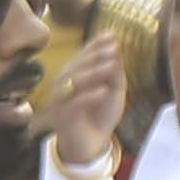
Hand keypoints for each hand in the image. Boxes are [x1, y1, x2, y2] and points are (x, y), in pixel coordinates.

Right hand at [43, 35, 127, 179]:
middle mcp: (64, 85)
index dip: (96, 44)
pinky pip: (74, 105)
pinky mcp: (63, 119)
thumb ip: (115, 71)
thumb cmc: (100, 114)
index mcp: (75, 75)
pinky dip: (89, 97)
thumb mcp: (114, 90)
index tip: (112, 35)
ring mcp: (61, 101)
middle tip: (114, 49)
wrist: (91, 144)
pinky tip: (103, 91)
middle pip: (77, 66)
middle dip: (96, 55)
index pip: (83, 55)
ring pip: (73, 82)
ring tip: (112, 66)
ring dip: (94, 72)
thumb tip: (117, 49)